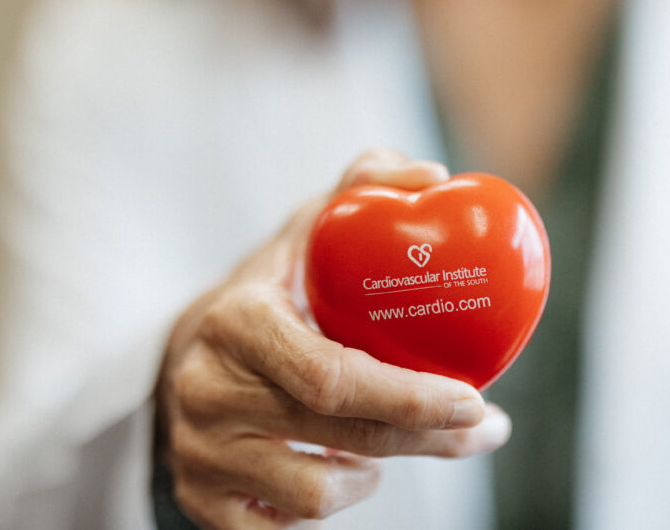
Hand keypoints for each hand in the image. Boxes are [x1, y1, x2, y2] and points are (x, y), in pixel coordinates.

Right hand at [157, 149, 511, 528]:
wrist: (185, 351)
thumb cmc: (268, 289)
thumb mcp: (305, 228)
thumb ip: (364, 185)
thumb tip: (433, 175)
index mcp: (235, 322)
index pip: (329, 378)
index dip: (409, 396)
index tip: (475, 397)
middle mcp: (205, 392)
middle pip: (339, 436)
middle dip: (429, 438)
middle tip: (484, 426)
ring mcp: (198, 453)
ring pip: (317, 495)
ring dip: (375, 471)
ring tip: (393, 438)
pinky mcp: (200, 499)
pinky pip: (282, 528)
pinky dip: (328, 504)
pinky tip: (344, 470)